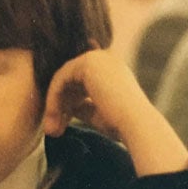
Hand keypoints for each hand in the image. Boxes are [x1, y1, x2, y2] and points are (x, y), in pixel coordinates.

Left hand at [43, 48, 187, 175]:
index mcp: (112, 71)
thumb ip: (82, 106)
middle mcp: (105, 60)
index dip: (69, 104)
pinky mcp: (88, 62)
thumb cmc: (122, 124)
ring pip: (62, 80)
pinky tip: (53, 118)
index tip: (62, 126)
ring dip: (54, 105)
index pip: (81, 83)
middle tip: (52, 130)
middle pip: (69, 80)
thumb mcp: (97, 113)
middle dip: (58, 105)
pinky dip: (54, 99)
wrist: (136, 124)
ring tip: (51, 130)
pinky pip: (60, 79)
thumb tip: (65, 107)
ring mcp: (97, 58)